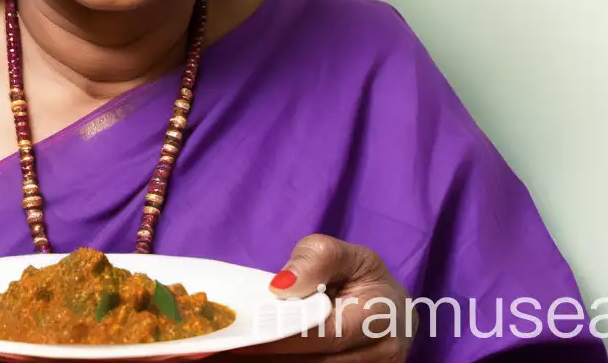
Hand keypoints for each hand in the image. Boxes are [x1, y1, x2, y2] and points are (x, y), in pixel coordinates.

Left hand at [231, 234, 411, 361]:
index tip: (238, 336)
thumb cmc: (364, 280)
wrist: (392, 314)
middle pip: (310, 362)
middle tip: (216, 350)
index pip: (322, 333)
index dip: (278, 336)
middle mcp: (379, 356)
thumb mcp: (347, 255)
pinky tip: (249, 359)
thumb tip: (280, 286)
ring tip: (221, 357)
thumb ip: (316, 260)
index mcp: (380, 319)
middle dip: (262, 355)